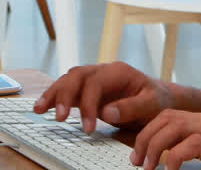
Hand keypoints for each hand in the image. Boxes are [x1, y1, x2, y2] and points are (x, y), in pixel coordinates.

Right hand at [33, 62, 175, 133]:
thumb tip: (106, 113)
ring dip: (53, 94)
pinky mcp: (89, 91)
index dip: (88, 104)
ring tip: (39, 109)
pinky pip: (68, 91)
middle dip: (64, 95)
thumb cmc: (157, 100)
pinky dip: (54, 97)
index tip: (88, 128)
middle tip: (59, 118)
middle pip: (77, 75)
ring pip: (68, 80)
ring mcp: (94, 80)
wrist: (160, 98)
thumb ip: (132, 108)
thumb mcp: (152, 104)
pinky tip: (42, 107)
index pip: (95, 82)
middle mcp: (103, 71)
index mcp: (119, 71)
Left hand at [131, 109, 200, 169]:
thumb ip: (196, 155)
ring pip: (174, 125)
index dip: (150, 132)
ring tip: (149, 167)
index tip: (139, 153)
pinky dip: (173, 158)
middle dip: (146, 137)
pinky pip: (190, 145)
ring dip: (154, 146)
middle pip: (167, 116)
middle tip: (138, 161)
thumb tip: (169, 165)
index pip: (171, 116)